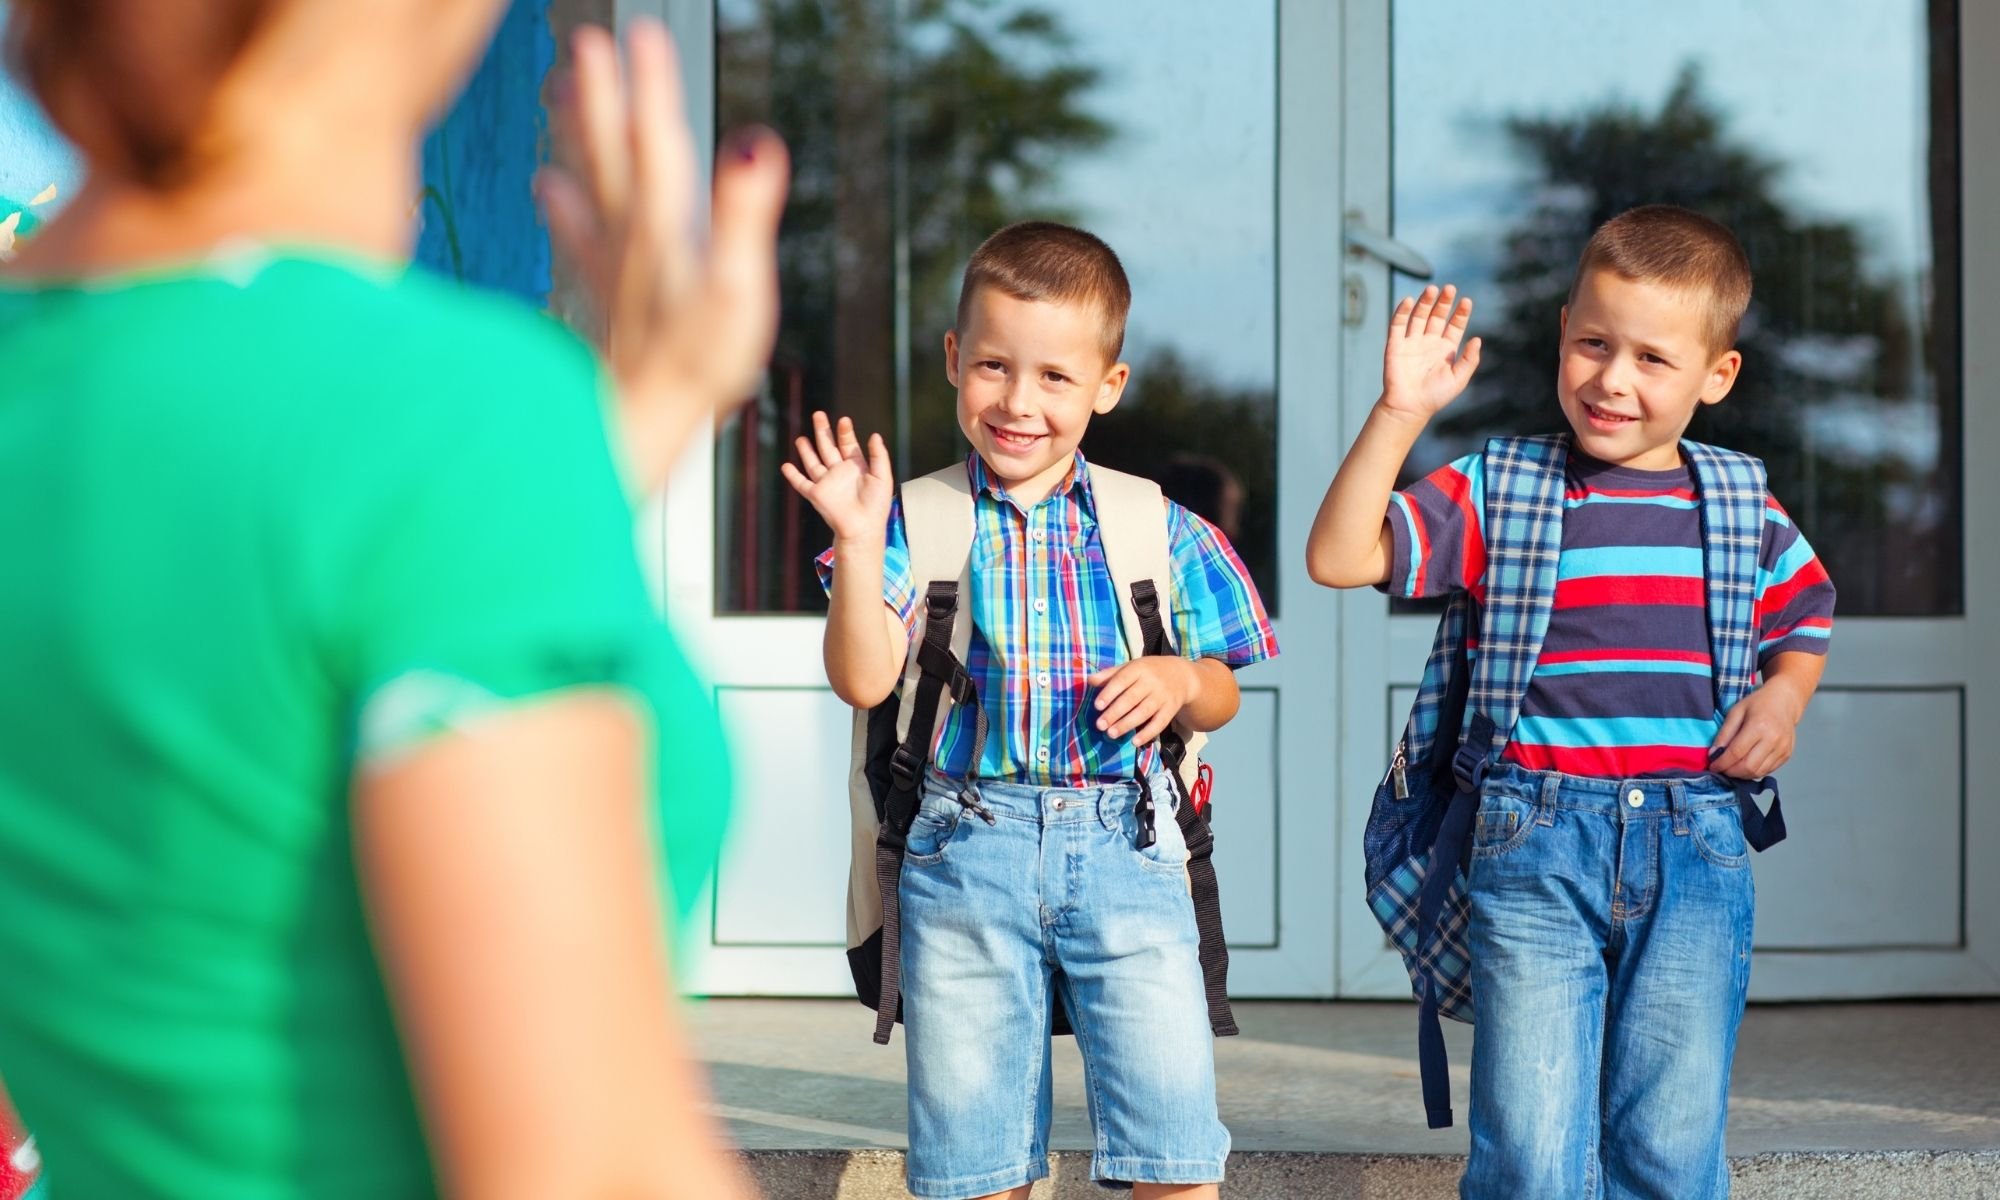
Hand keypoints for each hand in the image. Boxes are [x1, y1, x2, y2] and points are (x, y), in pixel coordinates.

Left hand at [538, 20, 789, 493]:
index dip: (651, 85)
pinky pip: (578, 236)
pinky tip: (544, 184)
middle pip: (612, 150)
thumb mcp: (738, 291)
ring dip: (576, 133)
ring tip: (557, 86)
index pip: (658, 140)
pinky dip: (561, 204)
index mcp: (665, 228)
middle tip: (585, 39)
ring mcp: (613, 268)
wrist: (637, 428)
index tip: (642, 32)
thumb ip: (744, 215)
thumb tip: (755, 141)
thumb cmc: (694, 368)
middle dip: (601, 93)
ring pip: (589, 181)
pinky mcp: (606, 298)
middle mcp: (631, 239)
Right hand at [780, 412, 894, 542]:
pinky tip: (786, 466)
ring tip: (801, 438)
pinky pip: (801, 483)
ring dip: (807, 451)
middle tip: (818, 414)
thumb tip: (875, 435)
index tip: (844, 420)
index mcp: (856, 467)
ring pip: (813, 462)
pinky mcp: (816, 494)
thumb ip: (879, 456)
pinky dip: (793, 475)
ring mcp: (827, 483)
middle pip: (828, 448)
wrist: (863, 527)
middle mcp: (839, 473)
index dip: (845, 432)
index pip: (848, 445)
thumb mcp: (882, 477)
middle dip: (823, 431)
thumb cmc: (876, 505)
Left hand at [1087, 658, 1197, 745]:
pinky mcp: (1171, 710)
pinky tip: (1135, 742)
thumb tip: (1089, 680)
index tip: (1097, 706)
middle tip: (1100, 725)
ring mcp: (1162, 697)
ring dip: (1127, 724)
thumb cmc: (1149, 672)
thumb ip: (1110, 674)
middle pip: (1131, 699)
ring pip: (1144, 712)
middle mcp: (1152, 682)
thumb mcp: (1131, 667)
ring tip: (1111, 734)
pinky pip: (1159, 723)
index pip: (1122, 680)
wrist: (1182, 676)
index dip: (1109, 693)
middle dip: (1115, 713)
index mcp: (1139, 669)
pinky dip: (1148, 733)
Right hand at [1379, 284, 1481, 421]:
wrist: (1409, 407)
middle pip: (1437, 316)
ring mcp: (1411, 342)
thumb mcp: (1459, 378)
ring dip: (1425, 302)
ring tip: (1432, 289)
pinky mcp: (1395, 345)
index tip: (1466, 301)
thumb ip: (1469, 359)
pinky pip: (1398, 324)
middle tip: (1450, 288)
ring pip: (1418, 316)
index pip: (1454, 325)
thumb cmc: (1435, 396)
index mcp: (1445, 349)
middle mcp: (1429, 342)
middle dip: (1443, 302)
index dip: (1460, 313)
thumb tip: (1478, 339)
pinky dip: (1402, 311)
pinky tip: (1409, 300)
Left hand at [1709, 678, 1806, 779]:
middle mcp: (1773, 740)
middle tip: (1722, 768)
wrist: (1785, 701)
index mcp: (1759, 727)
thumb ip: (1724, 734)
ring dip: (1742, 774)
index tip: (1713, 766)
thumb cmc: (1759, 703)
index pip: (1736, 753)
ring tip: (1732, 767)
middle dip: (1731, 772)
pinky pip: (1768, 770)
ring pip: (1758, 772)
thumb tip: (1714, 754)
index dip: (1722, 763)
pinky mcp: (1787, 754)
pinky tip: (1746, 764)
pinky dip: (1754, 772)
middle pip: (1748, 767)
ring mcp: (1782, 749)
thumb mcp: (1735, 712)